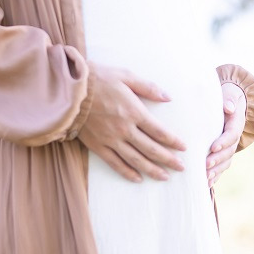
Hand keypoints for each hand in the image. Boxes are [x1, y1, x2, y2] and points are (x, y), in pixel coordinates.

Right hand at [78, 63, 186, 182]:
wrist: (69, 90)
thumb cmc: (99, 78)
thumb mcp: (126, 76)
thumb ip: (148, 88)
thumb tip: (168, 97)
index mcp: (134, 111)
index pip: (159, 131)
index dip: (173, 141)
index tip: (184, 148)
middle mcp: (125, 129)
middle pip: (151, 149)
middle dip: (168, 159)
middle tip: (181, 167)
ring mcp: (111, 139)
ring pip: (136, 160)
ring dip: (152, 169)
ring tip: (165, 177)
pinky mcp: (98, 146)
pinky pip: (115, 163)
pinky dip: (127, 172)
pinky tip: (138, 178)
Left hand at [206, 81, 246, 187]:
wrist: (231, 102)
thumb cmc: (226, 97)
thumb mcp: (229, 94)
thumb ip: (229, 99)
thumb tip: (228, 108)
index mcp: (236, 123)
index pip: (232, 134)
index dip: (224, 142)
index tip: (213, 147)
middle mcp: (234, 137)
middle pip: (229, 151)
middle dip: (218, 159)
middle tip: (205, 165)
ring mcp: (229, 147)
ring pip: (226, 162)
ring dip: (216, 170)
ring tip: (205, 178)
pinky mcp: (223, 153)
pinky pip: (221, 167)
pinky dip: (215, 176)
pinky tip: (206, 184)